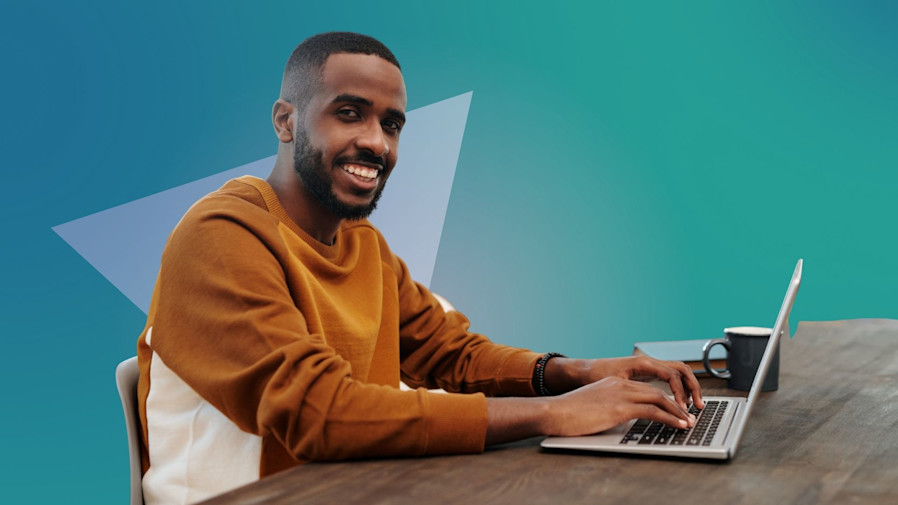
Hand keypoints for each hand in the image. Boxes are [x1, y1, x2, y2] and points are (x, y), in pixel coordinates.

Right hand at [541, 376, 695, 436]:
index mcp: (614, 383)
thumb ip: (609, 407)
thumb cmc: (568, 412)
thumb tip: (619, 419)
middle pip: (657, 391)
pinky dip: (670, 418)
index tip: (674, 410)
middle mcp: (621, 385)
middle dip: (676, 404)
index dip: (663, 400)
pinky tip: (679, 425)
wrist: (555, 411)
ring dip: (677, 412)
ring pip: (659, 399)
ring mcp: (621, 394)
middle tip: (688, 416)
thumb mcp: (593, 405)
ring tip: (688, 423)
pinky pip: (654, 411)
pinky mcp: (621, 407)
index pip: (646, 389)